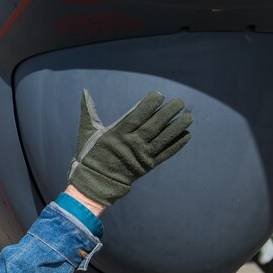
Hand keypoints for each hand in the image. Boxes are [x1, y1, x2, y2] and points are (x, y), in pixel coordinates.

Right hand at [68, 89, 191, 206]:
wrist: (96, 182)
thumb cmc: (90, 154)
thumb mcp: (87, 132)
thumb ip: (88, 111)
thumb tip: (84, 91)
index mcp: (117, 134)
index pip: (136, 116)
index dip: (149, 105)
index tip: (158, 95)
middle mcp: (131, 144)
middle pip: (154, 126)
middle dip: (167, 113)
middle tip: (179, 102)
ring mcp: (142, 156)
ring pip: (163, 139)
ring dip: (177, 127)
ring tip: (189, 116)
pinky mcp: (148, 166)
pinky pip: (166, 154)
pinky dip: (177, 145)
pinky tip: (187, 135)